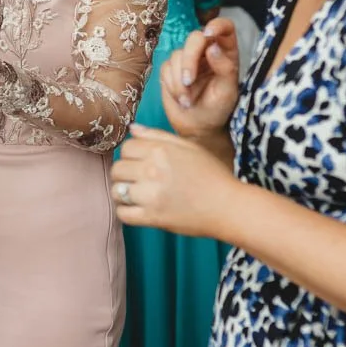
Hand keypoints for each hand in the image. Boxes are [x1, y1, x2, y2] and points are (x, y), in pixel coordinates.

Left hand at [110, 124, 241, 238]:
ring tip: (138, 194)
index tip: (141, 163)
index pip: (126, 148)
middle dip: (125, 173)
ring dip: (124, 192)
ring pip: (116, 191)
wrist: (229, 206)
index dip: (131, 155)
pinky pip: (123, 213)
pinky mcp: (153, 217)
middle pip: (118, 169)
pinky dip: (126, 211)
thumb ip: (157, 136)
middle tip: (139, 180)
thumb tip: (132, 129)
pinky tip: (138, 208)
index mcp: (161, 150)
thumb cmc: (212, 175)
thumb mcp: (189, 147)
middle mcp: (153, 170)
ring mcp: (151, 195)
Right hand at [160, 18, 240, 138]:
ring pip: (177, 54)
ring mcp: (188, 58)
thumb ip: (225, 67)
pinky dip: (172, 84)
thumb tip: (213, 46)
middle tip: (189, 81)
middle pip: (195, 38)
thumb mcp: (228, 91)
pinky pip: (166, 67)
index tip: (209, 35)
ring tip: (188, 100)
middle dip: (189, 59)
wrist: (198, 127)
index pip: (225, 27)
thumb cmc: (218, 109)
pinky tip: (182, 98)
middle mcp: (207, 51)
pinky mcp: (171, 68)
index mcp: (226, 52)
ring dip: (180, 80)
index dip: (217, 25)